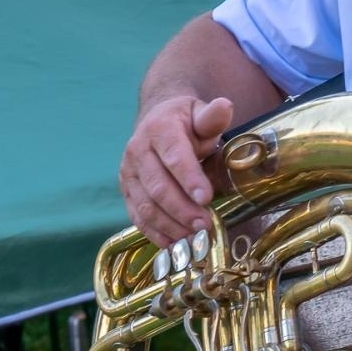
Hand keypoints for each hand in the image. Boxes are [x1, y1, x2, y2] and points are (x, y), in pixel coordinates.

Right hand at [119, 95, 233, 245]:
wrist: (157, 122)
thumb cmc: (186, 122)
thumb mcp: (200, 114)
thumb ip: (212, 116)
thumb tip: (225, 106)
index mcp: (159, 128)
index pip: (174, 156)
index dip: (189, 178)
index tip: (206, 198)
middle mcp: (137, 150)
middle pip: (158, 186)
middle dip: (182, 209)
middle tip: (206, 225)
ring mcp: (128, 172)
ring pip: (146, 205)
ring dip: (171, 225)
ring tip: (194, 237)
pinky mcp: (126, 191)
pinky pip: (137, 216)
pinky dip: (155, 233)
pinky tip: (174, 244)